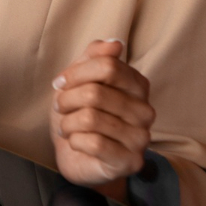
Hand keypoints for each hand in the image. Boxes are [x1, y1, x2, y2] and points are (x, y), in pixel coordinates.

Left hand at [51, 40, 154, 188]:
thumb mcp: (80, 80)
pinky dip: (74, 141)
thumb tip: (114, 44)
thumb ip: (94, 58)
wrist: (77, 155)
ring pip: (90, 118)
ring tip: (67, 127)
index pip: (107, 66)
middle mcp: (145, 111)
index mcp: (137, 85)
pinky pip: (93, 143)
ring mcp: (141, 138)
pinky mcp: (130, 161)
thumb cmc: (78, 113)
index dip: (75, 73)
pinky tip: (77, 143)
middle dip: (66, 100)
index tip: (60, 83)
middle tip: (60, 108)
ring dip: (67, 123)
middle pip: (95, 93)